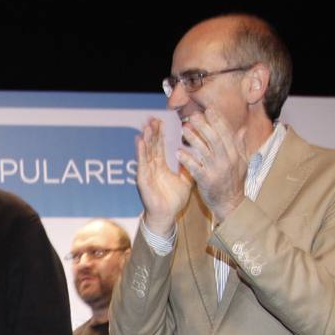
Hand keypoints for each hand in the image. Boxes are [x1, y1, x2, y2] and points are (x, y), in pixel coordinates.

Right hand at [135, 116, 192, 235]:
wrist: (167, 216)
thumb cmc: (173, 200)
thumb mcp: (186, 180)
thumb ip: (188, 167)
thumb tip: (194, 155)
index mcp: (162, 166)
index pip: (161, 147)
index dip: (161, 134)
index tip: (162, 121)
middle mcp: (153, 167)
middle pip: (152, 146)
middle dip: (152, 132)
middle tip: (152, 118)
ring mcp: (147, 173)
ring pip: (146, 152)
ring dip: (146, 138)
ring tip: (146, 125)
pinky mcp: (143, 180)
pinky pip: (142, 163)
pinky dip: (141, 152)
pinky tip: (140, 142)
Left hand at [179, 108, 247, 221]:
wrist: (231, 203)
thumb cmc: (234, 181)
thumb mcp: (241, 162)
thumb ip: (240, 145)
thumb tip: (243, 129)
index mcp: (236, 154)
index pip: (226, 133)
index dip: (217, 120)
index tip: (209, 110)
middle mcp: (228, 160)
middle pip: (215, 139)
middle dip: (204, 126)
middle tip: (193, 116)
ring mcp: (217, 170)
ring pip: (204, 151)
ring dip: (193, 139)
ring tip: (183, 129)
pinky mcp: (206, 181)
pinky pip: (195, 168)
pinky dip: (187, 159)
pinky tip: (178, 152)